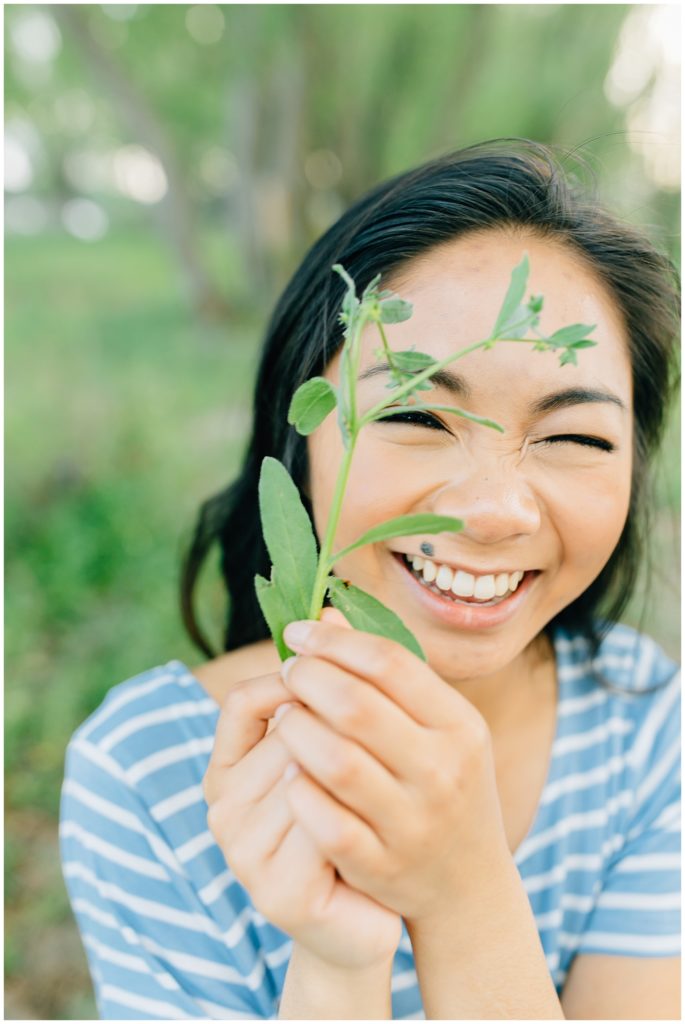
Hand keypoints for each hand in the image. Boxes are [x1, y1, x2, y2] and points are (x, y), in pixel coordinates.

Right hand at [203, 668, 401, 969]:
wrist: (359, 914)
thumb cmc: (347, 816)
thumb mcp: (330, 748)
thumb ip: (324, 689)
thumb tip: (331, 607)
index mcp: (226, 767)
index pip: (244, 700)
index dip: (296, 680)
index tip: (347, 677)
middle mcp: (222, 807)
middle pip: (282, 733)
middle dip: (339, 721)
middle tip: (388, 729)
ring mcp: (243, 854)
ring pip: (304, 776)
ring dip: (355, 765)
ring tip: (391, 767)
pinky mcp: (277, 894)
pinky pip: (322, 830)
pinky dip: (358, 813)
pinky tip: (386, 809)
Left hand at [276, 609, 510, 924]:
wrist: (469, 885)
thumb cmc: (444, 785)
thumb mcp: (437, 726)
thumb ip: (386, 674)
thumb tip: (325, 615)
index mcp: (460, 726)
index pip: (390, 662)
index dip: (335, 641)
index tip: (299, 632)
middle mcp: (443, 772)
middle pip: (357, 706)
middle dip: (308, 678)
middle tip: (286, 669)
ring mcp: (414, 823)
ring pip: (337, 761)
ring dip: (297, 729)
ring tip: (281, 714)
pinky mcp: (383, 866)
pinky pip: (328, 822)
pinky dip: (299, 792)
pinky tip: (286, 772)